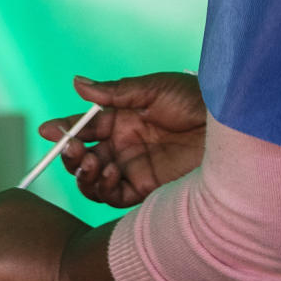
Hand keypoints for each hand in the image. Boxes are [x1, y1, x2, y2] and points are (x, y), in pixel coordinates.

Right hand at [41, 72, 205, 206]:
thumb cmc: (199, 102)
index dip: (65, 129)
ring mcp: (134, 169)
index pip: (86, 128)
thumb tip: (77, 84)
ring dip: (84, 173)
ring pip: (93, 179)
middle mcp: (124, 146)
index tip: (48, 130)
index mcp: (123, 120)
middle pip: (84, 157)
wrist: (231, 131)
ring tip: (93, 162)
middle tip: (73, 150)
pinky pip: (113, 196)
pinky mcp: (146, 190)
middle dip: (71, 154)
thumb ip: (114, 92)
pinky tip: (112, 172)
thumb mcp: (154, 89)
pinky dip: (104, 188)